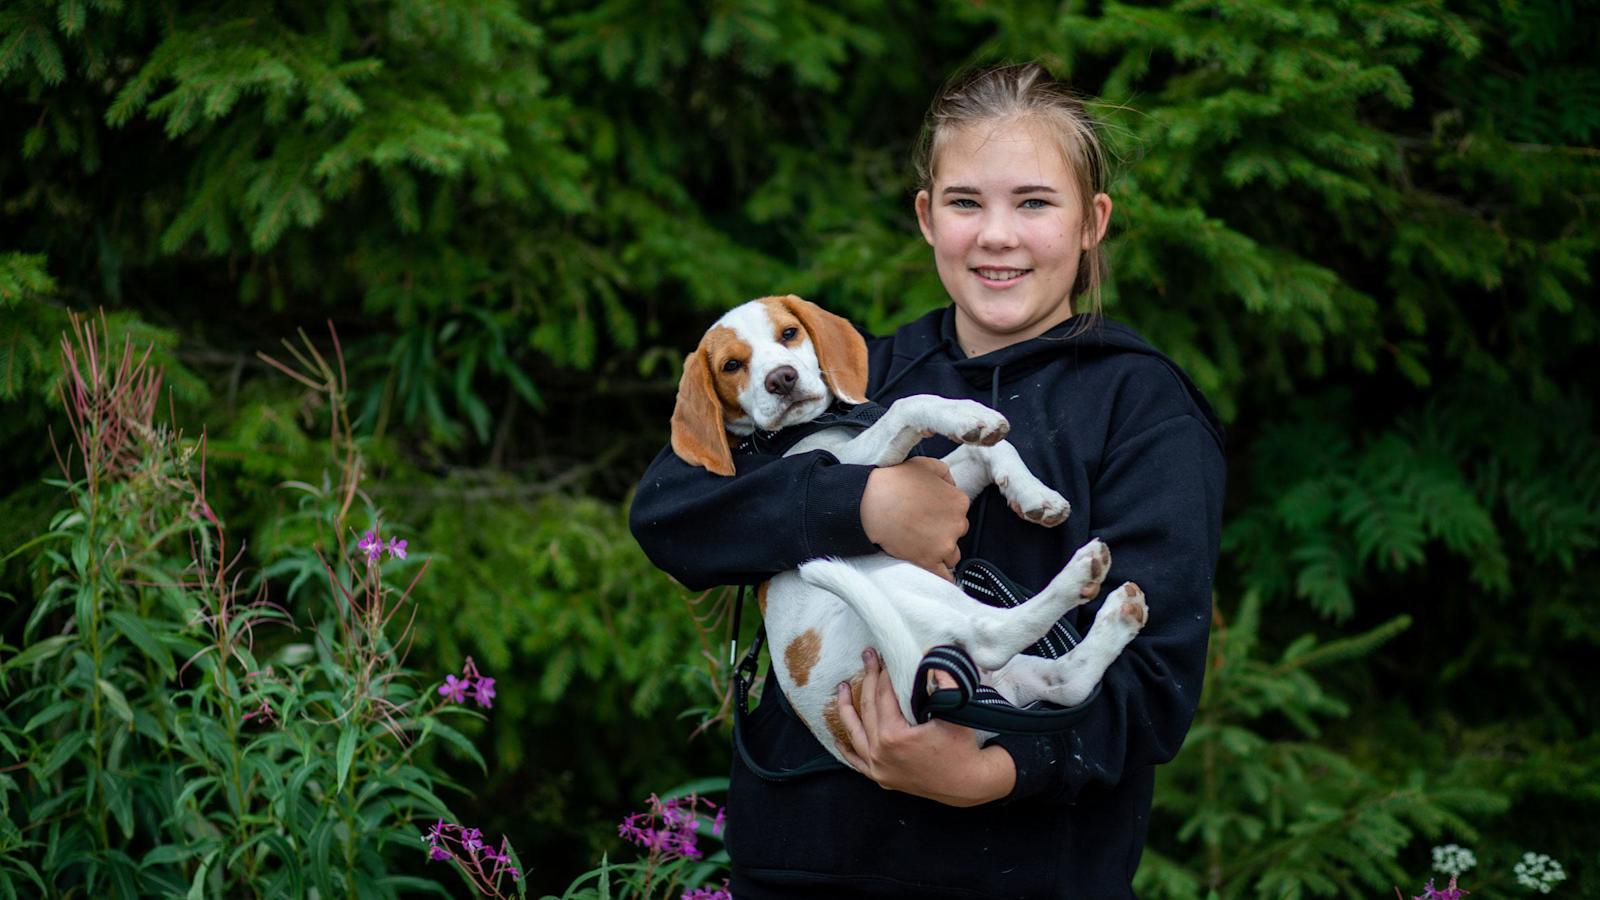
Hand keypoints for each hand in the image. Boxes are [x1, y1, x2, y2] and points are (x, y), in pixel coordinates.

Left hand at [834, 648, 1015, 806]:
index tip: (887, 658)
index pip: (884, 695)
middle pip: (869, 708)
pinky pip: (857, 761)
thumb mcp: (956, 710)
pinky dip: (846, 748)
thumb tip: (931, 657)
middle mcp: (880, 753)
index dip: (885, 673)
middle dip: (868, 679)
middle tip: (868, 656)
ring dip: (846, 708)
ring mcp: (878, 768)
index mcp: (894, 735)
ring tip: (842, 688)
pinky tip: (838, 737)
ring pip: (855, 733)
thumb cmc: (963, 746)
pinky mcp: (882, 778)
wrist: (969, 782)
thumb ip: (944, 680)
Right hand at [861, 457, 968, 579]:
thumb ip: (944, 473)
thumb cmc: (894, 481)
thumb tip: (950, 484)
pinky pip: (945, 576)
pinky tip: (937, 573)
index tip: (931, 513)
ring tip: (923, 545)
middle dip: (943, 531)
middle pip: (957, 533)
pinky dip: (943, 576)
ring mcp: (944, 545)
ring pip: (952, 555)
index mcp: (959, 501)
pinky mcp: (929, 562)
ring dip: (941, 552)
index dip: (944, 512)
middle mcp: (957, 524)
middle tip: (923, 527)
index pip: (960, 511)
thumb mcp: (924, 464)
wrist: (871, 502)